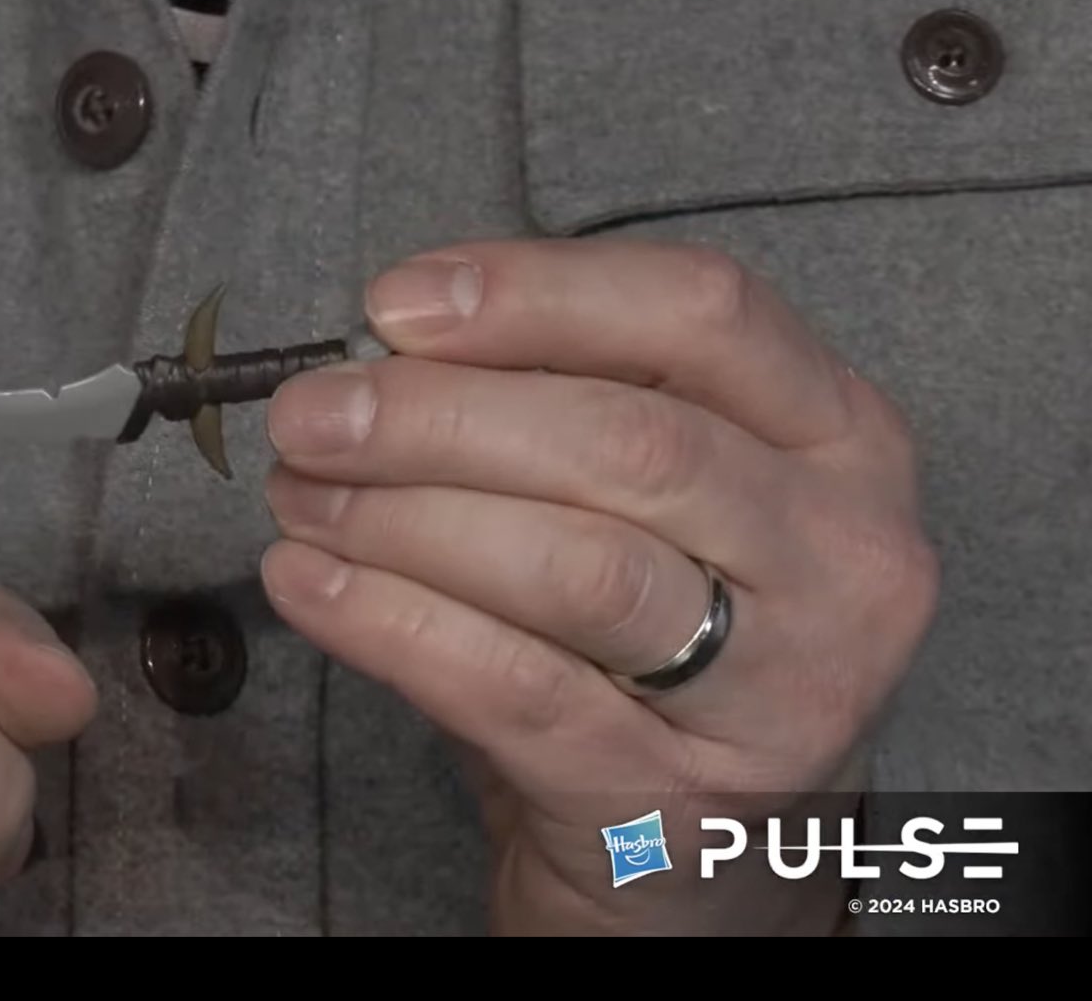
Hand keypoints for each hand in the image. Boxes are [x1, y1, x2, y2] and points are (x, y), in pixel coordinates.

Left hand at [261, 240, 936, 934]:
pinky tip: (309, 583)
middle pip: (629, 441)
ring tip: (300, 500)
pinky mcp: (682, 798)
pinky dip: (390, 623)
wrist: (695, 851)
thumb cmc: (656, 636)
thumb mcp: (657, 498)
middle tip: (311, 417)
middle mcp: (845, 556)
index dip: (536, 293)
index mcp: (843, 437)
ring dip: (404, 519)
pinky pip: (515, 688)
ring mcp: (784, 689)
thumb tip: (382, 352)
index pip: (704, 312)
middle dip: (437, 417)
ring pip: (578, 566)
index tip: (395, 304)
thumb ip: (555, 402)